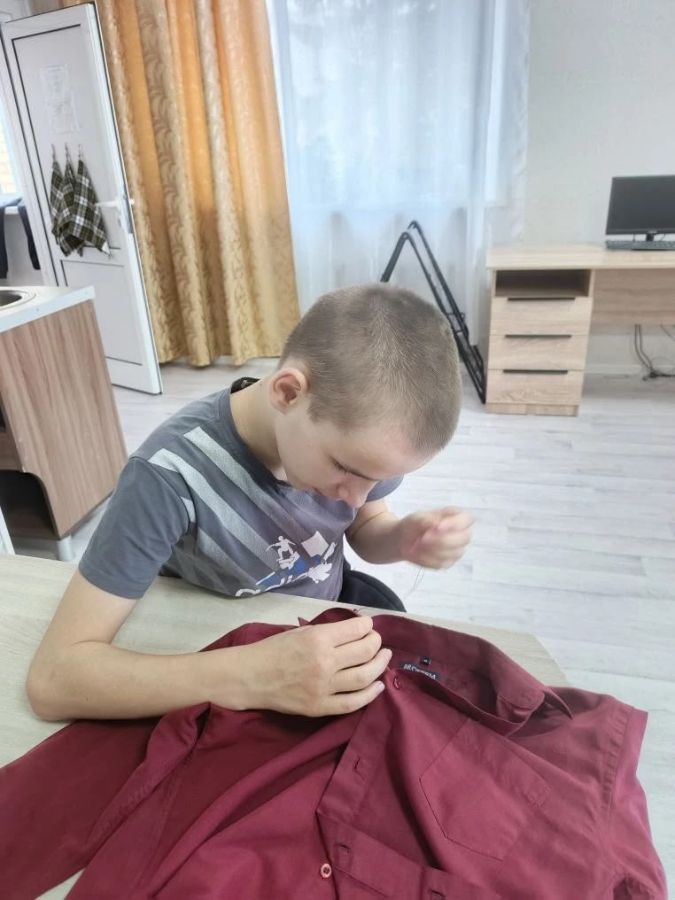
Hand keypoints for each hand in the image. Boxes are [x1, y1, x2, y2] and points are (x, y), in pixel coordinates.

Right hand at [231, 615, 390, 716]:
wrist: (250, 677)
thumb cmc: (273, 649)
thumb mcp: (300, 631)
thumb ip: (328, 632)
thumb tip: (355, 629)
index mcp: (318, 639)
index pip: (356, 629)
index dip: (367, 625)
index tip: (368, 625)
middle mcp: (325, 662)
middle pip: (365, 651)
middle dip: (376, 642)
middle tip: (377, 641)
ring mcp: (324, 687)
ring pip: (364, 677)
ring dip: (379, 665)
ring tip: (384, 658)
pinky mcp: (320, 707)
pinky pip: (352, 703)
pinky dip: (370, 694)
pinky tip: (378, 686)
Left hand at [396, 506, 472, 568]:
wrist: (404, 539)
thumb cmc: (415, 525)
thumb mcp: (417, 518)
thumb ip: (428, 520)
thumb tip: (437, 525)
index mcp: (456, 517)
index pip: (466, 519)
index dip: (454, 524)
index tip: (436, 527)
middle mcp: (461, 534)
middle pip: (464, 539)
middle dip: (442, 540)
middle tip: (423, 538)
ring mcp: (456, 550)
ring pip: (453, 553)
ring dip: (432, 550)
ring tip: (416, 544)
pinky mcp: (448, 562)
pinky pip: (442, 563)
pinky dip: (426, 559)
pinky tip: (417, 553)